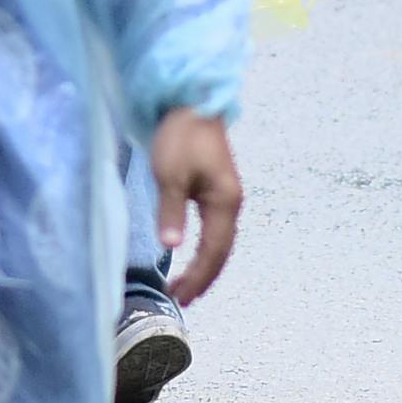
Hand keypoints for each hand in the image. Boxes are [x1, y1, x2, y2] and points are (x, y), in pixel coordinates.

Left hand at [150, 105, 245, 300]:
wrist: (193, 103)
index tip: (180, 296)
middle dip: (204, 277)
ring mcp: (227, 196)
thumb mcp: (169, 175)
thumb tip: (170, 247)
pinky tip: (192, 254)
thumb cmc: (181, 136)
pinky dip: (206, 249)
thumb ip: (171, 212)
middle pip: (222, 251)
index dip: (197, 277)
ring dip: (205, 265)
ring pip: (221, 242)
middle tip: (183, 299)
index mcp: (224, 203)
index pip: (212, 252)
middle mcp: (231, 203)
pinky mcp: (218, 189)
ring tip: (187, 285)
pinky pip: (216, 229)